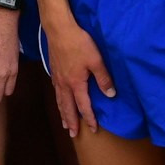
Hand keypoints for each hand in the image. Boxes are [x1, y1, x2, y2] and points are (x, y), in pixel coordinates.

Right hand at [46, 12, 110, 137]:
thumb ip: (104, 78)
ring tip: (65, 124)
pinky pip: (56, 92)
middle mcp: (64, 84)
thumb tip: (110, 95)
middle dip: (72, 122)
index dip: (89, 118)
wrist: (59, 30)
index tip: (93, 129)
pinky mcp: (54, 71)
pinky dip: (58, 101)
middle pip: (68, 108)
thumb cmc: (79, 43)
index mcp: (76, 83)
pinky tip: (60, 101)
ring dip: (63, 114)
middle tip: (73, 134)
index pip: (83, 106)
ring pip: (60, 101)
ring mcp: (57, 78)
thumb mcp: (96, 60)